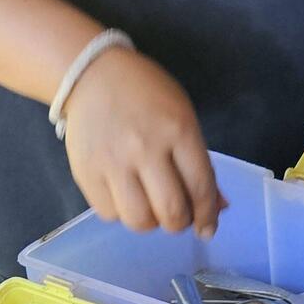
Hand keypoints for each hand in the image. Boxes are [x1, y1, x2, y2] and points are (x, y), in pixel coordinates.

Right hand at [62, 46, 224, 237]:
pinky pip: (109, 213)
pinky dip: (123, 213)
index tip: (209, 228)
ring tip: (153, 207)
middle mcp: (145, 149)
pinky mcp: (85, 174)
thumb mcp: (184, 117)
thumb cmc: (148, 93)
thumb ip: (200, 161)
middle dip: (181, 223)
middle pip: (170, 211)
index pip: (200, 186)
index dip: (208, 214)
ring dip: (151, 222)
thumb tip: (218, 205)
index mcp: (178, 130)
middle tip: (180, 218)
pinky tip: (127, 195)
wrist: (94, 75)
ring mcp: (112, 163)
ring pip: (138, 220)